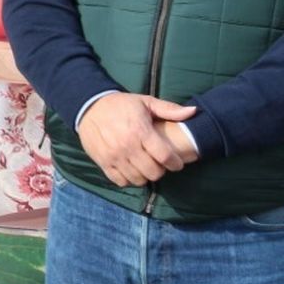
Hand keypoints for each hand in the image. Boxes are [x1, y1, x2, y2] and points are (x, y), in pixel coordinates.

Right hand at [77, 92, 196, 187]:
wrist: (89, 106)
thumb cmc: (121, 105)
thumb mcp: (145, 102)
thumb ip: (169, 109)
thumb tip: (194, 111)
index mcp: (140, 131)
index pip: (165, 156)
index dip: (175, 163)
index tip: (177, 162)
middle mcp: (127, 145)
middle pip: (153, 172)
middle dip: (161, 170)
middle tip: (159, 163)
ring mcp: (114, 156)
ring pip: (138, 179)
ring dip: (145, 176)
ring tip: (145, 167)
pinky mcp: (103, 162)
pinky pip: (121, 181)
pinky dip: (128, 179)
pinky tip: (131, 169)